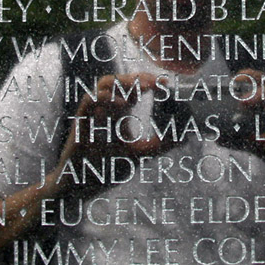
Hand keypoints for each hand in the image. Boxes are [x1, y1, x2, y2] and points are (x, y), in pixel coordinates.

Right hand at [54, 73, 173, 195]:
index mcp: (118, 113)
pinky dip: (105, 98)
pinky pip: (88, 101)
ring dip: (122, 82)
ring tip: (141, 88)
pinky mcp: (81, 123)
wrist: (80, 187)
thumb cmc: (106, 169)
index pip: (132, 88)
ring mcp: (92, 114)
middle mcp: (105, 109)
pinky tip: (124, 105)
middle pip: (118, 80)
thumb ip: (159, 145)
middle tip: (155, 82)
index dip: (147, 80)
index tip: (165, 81)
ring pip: (102, 84)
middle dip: (137, 77)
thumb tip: (184, 138)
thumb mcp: (139, 154)